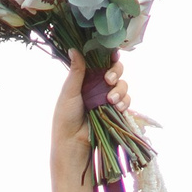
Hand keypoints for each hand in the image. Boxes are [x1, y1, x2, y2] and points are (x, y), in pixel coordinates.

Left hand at [51, 54, 129, 183]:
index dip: (108, 56)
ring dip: (120, 89)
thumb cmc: (66, 118)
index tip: (112, 54)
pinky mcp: (115, 111)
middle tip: (109, 80)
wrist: (73, 143)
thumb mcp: (69, 92)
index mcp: (86, 79)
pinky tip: (117, 107)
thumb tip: (73, 48)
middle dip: (116, 72)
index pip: (100, 62)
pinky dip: (124, 101)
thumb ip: (76, 71)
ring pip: (123, 85)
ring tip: (111, 100)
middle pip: (115, 71)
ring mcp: (108, 99)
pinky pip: (126, 101)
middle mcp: (98, 87)